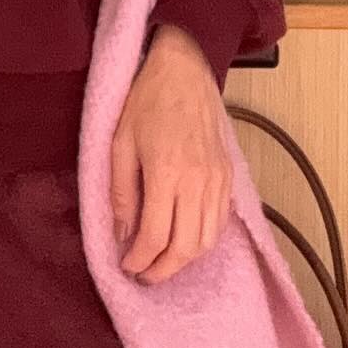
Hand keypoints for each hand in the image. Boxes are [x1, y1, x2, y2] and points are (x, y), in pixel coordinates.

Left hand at [111, 26, 232, 284]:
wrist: (184, 71)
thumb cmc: (146, 102)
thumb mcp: (119, 143)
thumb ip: (120, 192)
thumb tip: (120, 233)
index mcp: (167, 173)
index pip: (156, 236)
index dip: (139, 260)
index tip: (126, 267)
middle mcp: (198, 182)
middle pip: (186, 247)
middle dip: (163, 270)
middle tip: (143, 276)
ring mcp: (217, 180)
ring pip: (207, 240)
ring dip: (184, 260)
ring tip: (161, 263)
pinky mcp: (228, 176)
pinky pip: (220, 222)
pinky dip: (203, 240)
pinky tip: (184, 241)